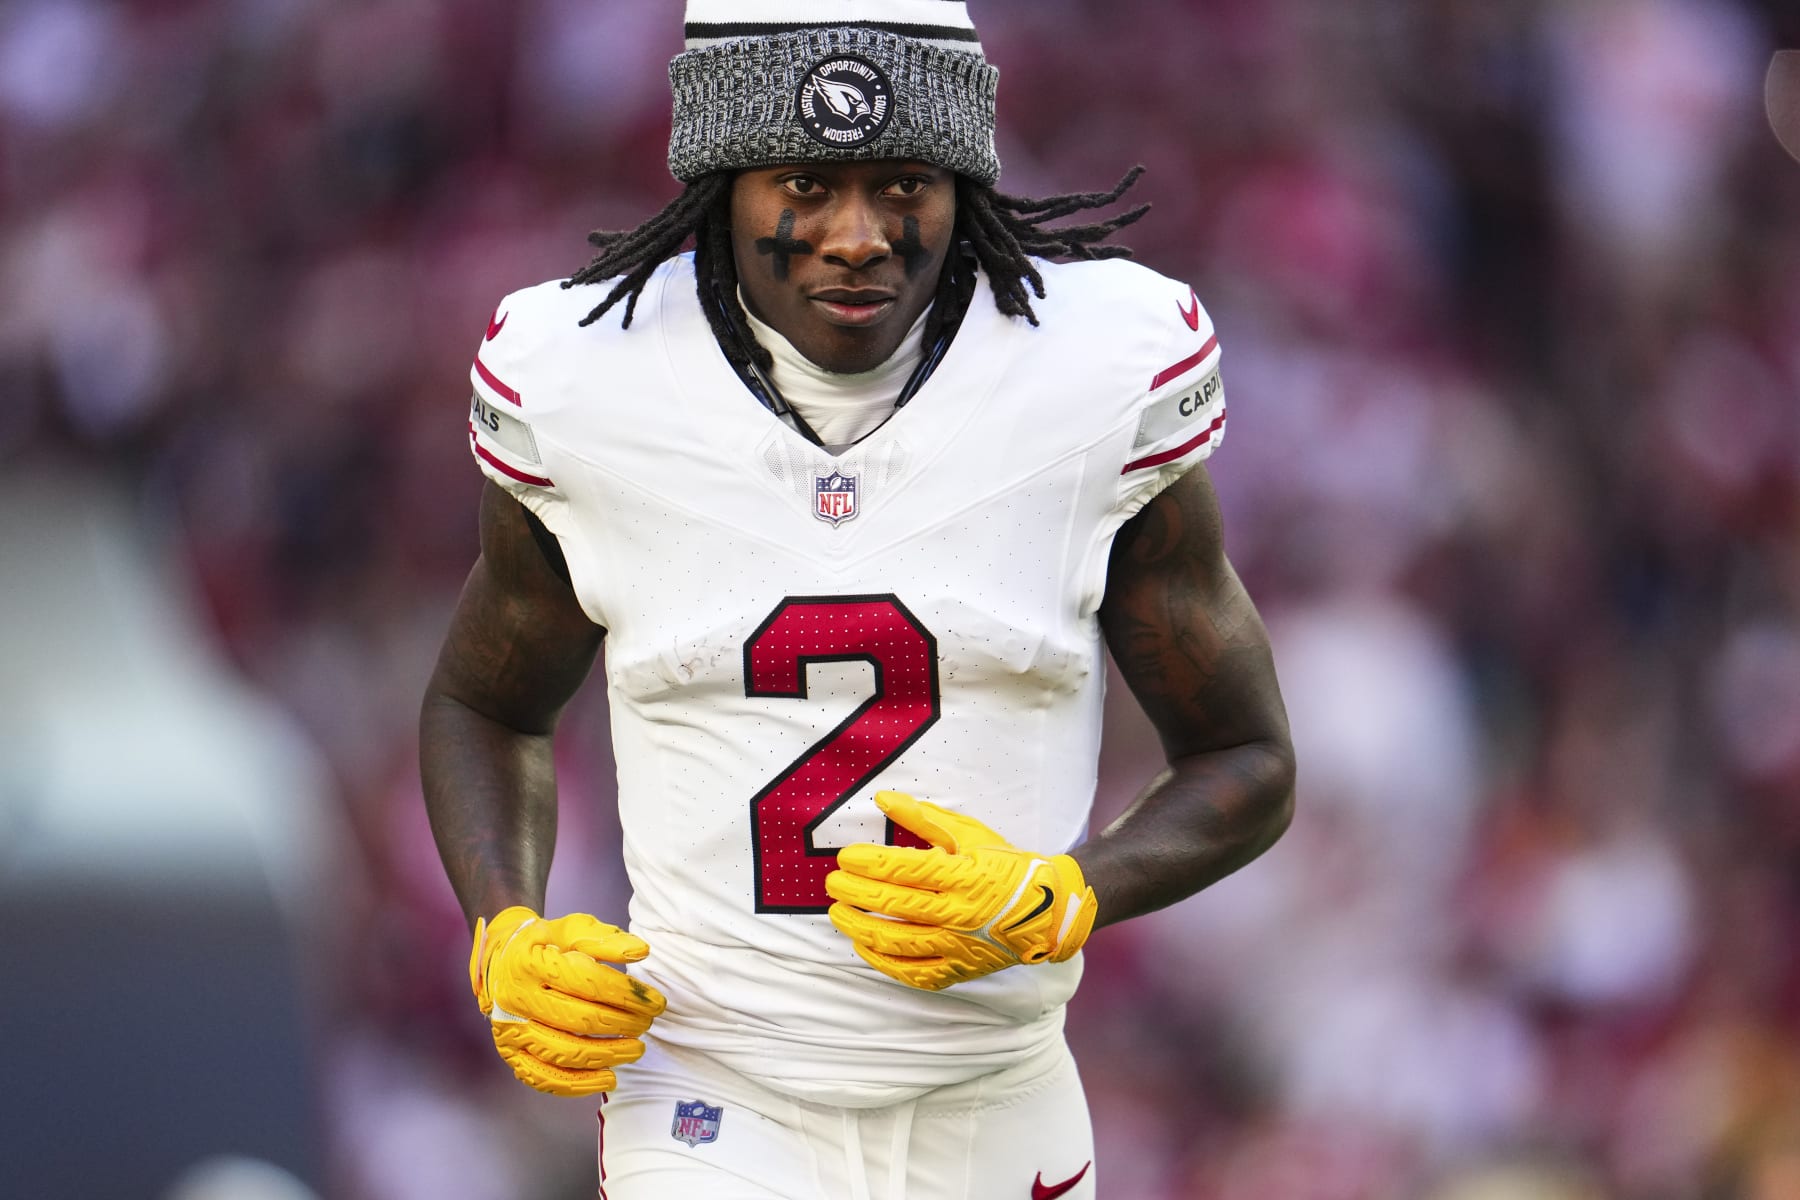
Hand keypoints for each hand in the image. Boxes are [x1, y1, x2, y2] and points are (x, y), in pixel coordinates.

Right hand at [468, 907, 665, 1095]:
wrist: (501, 961)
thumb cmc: (545, 944)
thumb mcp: (572, 929)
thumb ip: (605, 939)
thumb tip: (641, 951)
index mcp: (532, 962)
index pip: (588, 982)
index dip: (627, 995)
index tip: (656, 1002)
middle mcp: (517, 998)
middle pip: (579, 1020)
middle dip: (622, 1024)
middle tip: (647, 1024)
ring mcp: (511, 1029)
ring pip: (564, 1052)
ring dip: (607, 1055)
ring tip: (636, 1049)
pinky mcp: (510, 1053)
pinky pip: (545, 1077)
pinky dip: (578, 1084)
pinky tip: (608, 1078)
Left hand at [825, 791, 1096, 990]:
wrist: (1048, 911)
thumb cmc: (1006, 866)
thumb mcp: (970, 834)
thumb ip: (924, 818)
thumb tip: (882, 799)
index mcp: (963, 875)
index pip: (904, 870)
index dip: (869, 863)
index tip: (846, 857)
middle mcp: (959, 913)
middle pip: (893, 904)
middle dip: (854, 892)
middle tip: (831, 883)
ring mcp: (958, 946)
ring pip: (896, 942)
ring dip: (860, 927)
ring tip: (838, 913)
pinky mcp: (959, 970)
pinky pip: (913, 973)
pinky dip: (883, 962)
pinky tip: (863, 946)